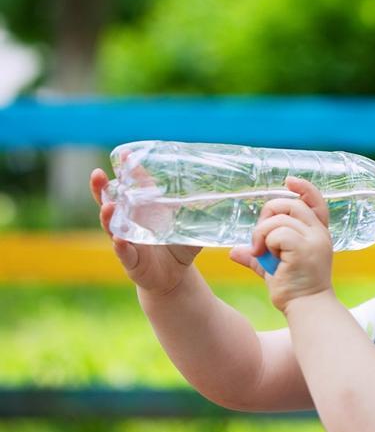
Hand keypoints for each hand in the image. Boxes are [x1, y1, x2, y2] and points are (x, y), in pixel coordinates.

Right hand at [90, 163, 200, 295]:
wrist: (174, 277)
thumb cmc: (178, 247)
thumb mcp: (187, 226)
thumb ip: (197, 210)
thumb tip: (220, 195)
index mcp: (143, 210)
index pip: (132, 187)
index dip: (128, 172)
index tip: (124, 154)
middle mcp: (130, 222)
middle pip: (110, 201)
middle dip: (102, 189)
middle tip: (98, 174)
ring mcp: (127, 241)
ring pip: (112, 226)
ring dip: (108, 216)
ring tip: (108, 206)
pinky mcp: (130, 260)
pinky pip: (123, 252)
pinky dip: (121, 246)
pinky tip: (119, 239)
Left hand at [246, 177, 332, 312]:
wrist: (307, 308)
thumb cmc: (294, 289)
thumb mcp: (274, 266)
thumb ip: (258, 255)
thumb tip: (234, 251)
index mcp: (317, 232)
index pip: (316, 201)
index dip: (303, 187)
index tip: (288, 180)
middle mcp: (319, 232)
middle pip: (290, 203)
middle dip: (268, 214)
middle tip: (260, 237)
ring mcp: (314, 240)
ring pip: (280, 217)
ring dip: (262, 232)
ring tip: (260, 251)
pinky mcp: (304, 249)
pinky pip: (278, 232)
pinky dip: (266, 242)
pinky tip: (266, 257)